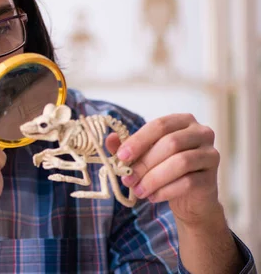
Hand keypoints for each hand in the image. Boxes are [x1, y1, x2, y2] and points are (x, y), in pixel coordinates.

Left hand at [106, 114, 220, 225]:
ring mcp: (210, 154)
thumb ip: (128, 146)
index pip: (159, 125)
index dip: (139, 140)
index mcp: (183, 121)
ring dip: (153, 178)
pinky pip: (187, 182)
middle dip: (144, 162)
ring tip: (138, 190)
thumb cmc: (164, 169)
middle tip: (127, 179)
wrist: (190, 199)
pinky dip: (165, 190)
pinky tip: (152, 197)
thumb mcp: (144, 156)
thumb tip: (109, 139)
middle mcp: (201, 133)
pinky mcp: (212, 178)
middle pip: (170, 143)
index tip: (121, 156)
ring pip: (180, 163)